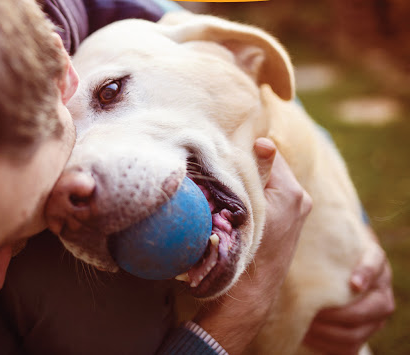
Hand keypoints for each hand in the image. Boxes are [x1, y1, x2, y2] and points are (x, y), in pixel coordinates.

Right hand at [195, 138, 311, 353]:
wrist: (250, 292)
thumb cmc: (244, 249)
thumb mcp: (248, 207)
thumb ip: (258, 173)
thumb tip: (265, 142)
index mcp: (293, 192)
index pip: (270, 153)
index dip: (247, 150)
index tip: (228, 152)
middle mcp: (300, 199)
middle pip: (271, 167)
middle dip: (250, 165)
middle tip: (226, 166)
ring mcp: (296, 211)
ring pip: (270, 181)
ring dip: (251, 180)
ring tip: (230, 185)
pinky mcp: (288, 221)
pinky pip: (272, 195)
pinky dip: (257, 193)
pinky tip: (239, 201)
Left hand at [304, 230, 394, 354]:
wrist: (337, 270)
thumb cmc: (327, 253)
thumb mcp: (328, 242)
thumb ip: (319, 234)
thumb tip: (293, 213)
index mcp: (373, 260)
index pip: (375, 263)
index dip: (367, 273)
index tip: (353, 283)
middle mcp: (380, 289)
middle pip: (372, 308)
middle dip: (341, 314)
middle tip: (314, 311)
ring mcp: (375, 313)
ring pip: (360, 331)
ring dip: (331, 332)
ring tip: (306, 324)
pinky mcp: (363, 331)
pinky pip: (350, 346)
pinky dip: (329, 344)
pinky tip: (308, 335)